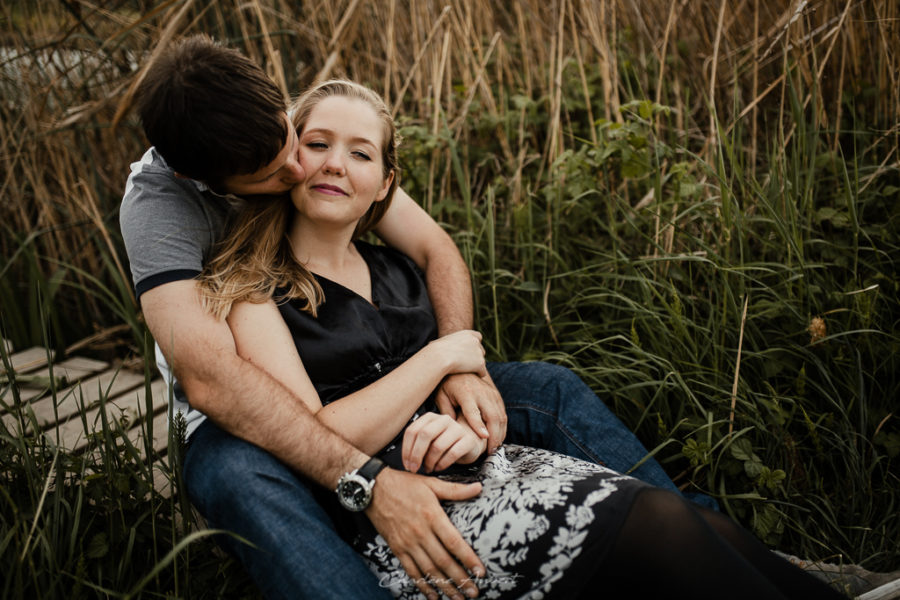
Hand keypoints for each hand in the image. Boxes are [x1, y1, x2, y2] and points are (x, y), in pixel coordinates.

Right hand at [366, 469, 484, 599]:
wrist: (372, 488)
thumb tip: (478, 487)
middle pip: (443, 561)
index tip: (480, 572)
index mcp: (432, 516)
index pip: (454, 543)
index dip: (468, 559)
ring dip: (444, 586)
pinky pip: (411, 571)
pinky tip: (433, 595)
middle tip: (473, 592)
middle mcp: (420, 533)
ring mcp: (407, 543)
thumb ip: (455, 489)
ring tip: (458, 598)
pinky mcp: (397, 548)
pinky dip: (423, 585)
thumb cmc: (404, 484)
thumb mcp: (431, 483)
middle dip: (460, 579)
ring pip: (429, 570)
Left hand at [402, 413, 486, 472]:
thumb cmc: (445, 443)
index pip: (412, 431)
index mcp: (430, 417)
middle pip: (424, 435)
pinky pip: (452, 453)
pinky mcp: (468, 440)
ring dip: (430, 461)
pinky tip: (438, 468)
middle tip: (414, 468)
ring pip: (438, 446)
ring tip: (428, 468)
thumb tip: (406, 459)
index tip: (406, 463)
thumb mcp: (429, 439)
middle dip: (416, 455)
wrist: (469, 442)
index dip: (406, 449)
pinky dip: (442, 464)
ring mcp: (457, 428)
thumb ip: (417, 443)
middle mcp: (444, 420)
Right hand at [428, 330, 486, 376]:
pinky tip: (472, 377)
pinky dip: (478, 374)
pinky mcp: (480, 363)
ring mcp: (479, 352)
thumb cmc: (435, 351)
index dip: (475, 345)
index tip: (470, 352)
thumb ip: (443, 343)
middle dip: (476, 357)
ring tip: (467, 372)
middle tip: (468, 364)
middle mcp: (475, 341)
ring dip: (476, 367)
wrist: (439, 357)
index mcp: (467, 334)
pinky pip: (482, 372)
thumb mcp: (439, 342)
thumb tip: (430, 343)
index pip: (478, 337)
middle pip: (481, 350)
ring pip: (482, 362)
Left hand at [436, 372, 506, 452]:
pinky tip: (498, 438)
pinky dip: (502, 427)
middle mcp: (482, 393)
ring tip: (494, 448)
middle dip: (494, 435)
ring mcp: (491, 394)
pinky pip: (503, 413)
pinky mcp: (497, 395)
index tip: (483, 438)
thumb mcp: (441, 395)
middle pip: (492, 416)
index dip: (479, 426)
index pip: (474, 412)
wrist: (462, 364)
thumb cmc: (448, 383)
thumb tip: (454, 429)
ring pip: (501, 416)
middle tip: (490, 451)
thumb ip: (447, 411)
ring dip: (500, 433)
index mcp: (466, 393)